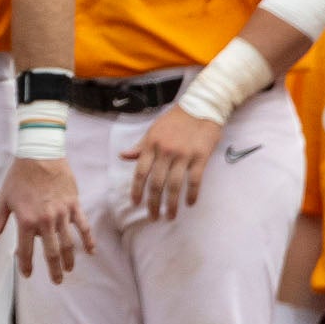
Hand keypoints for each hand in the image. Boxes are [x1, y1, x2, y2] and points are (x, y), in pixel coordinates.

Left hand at [0, 155, 91, 281]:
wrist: (40, 155)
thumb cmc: (19, 176)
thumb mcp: (4, 199)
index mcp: (26, 220)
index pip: (25, 250)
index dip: (26, 264)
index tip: (28, 275)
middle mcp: (45, 221)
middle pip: (51, 252)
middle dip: (54, 269)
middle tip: (56, 281)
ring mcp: (62, 214)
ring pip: (68, 243)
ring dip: (70, 259)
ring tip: (69, 270)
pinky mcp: (74, 205)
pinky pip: (83, 226)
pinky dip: (88, 240)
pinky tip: (91, 251)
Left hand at [125, 105, 220, 220]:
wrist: (201, 106)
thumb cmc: (175, 120)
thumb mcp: (153, 130)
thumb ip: (140, 146)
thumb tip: (123, 156)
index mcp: (151, 145)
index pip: (140, 172)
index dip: (136, 190)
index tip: (136, 204)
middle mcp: (165, 151)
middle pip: (156, 183)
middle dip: (153, 203)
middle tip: (153, 217)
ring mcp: (184, 155)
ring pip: (174, 185)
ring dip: (171, 204)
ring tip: (169, 216)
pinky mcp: (201, 156)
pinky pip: (195, 180)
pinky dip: (192, 194)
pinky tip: (189, 204)